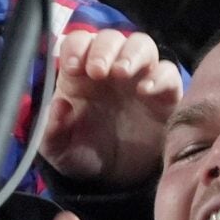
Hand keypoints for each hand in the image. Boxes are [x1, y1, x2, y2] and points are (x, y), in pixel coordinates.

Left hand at [37, 29, 184, 187]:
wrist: (116, 180)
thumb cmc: (84, 155)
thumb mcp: (59, 151)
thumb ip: (51, 132)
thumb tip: (58, 106)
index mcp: (81, 74)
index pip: (78, 43)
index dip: (76, 48)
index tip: (72, 67)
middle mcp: (111, 70)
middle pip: (111, 38)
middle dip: (104, 49)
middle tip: (98, 71)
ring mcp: (139, 78)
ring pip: (142, 45)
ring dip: (132, 54)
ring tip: (122, 73)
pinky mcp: (165, 95)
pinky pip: (168, 73)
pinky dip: (160, 76)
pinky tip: (146, 90)